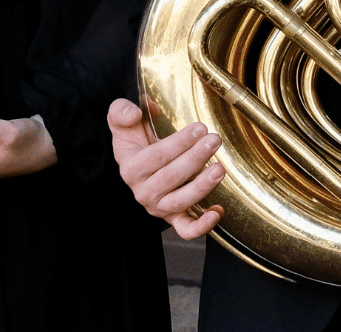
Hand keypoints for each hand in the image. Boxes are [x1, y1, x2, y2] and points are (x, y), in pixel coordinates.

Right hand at [108, 98, 224, 238]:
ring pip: (180, 202)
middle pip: (171, 177)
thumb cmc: (135, 140)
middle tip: (214, 141)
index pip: (157, 156)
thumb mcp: (122, 122)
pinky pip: (185, 229)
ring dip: (202, 186)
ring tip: (219, 168)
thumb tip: (134, 112)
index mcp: (131, 168)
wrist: (139, 163)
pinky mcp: (173, 217)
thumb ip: (121, 112)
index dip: (179, 143)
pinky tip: (218, 211)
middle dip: (195, 158)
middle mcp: (143, 191)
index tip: (200, 128)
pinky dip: (202, 226)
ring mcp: (159, 206)